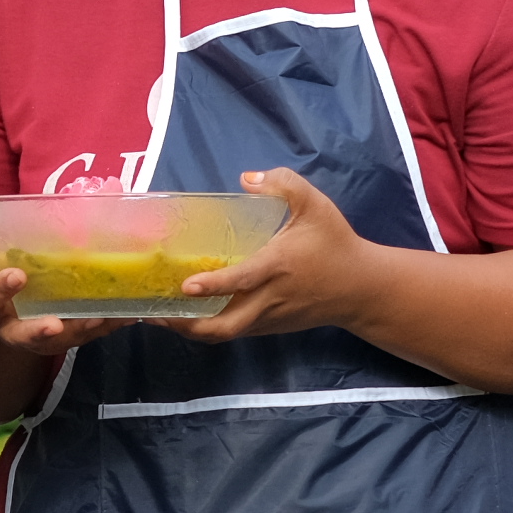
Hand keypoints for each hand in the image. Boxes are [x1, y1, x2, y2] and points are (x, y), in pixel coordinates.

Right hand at [0, 241, 122, 356]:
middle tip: (55, 324)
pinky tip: (123, 315)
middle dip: (38, 331)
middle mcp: (7, 326)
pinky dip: (103, 326)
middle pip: (20, 335)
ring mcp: (35, 333)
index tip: (18, 275)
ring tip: (97, 319)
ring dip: (77, 331)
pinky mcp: (60, 334)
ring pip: (56, 341)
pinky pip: (82, 335)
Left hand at [167, 170, 369, 341]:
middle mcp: (269, 299)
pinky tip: (185, 314)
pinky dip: (207, 327)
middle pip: (223, 326)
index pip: (242, 281)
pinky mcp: (268, 327)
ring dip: (190, 329)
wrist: (360, 288)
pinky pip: (233, 332)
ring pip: (224, 334)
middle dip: (186, 325)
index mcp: (277, 267)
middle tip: (152, 311)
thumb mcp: (315, 205)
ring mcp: (267, 318)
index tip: (185, 286)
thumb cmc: (334, 244)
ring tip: (157, 314)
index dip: (213, 286)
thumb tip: (246, 178)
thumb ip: (284, 184)